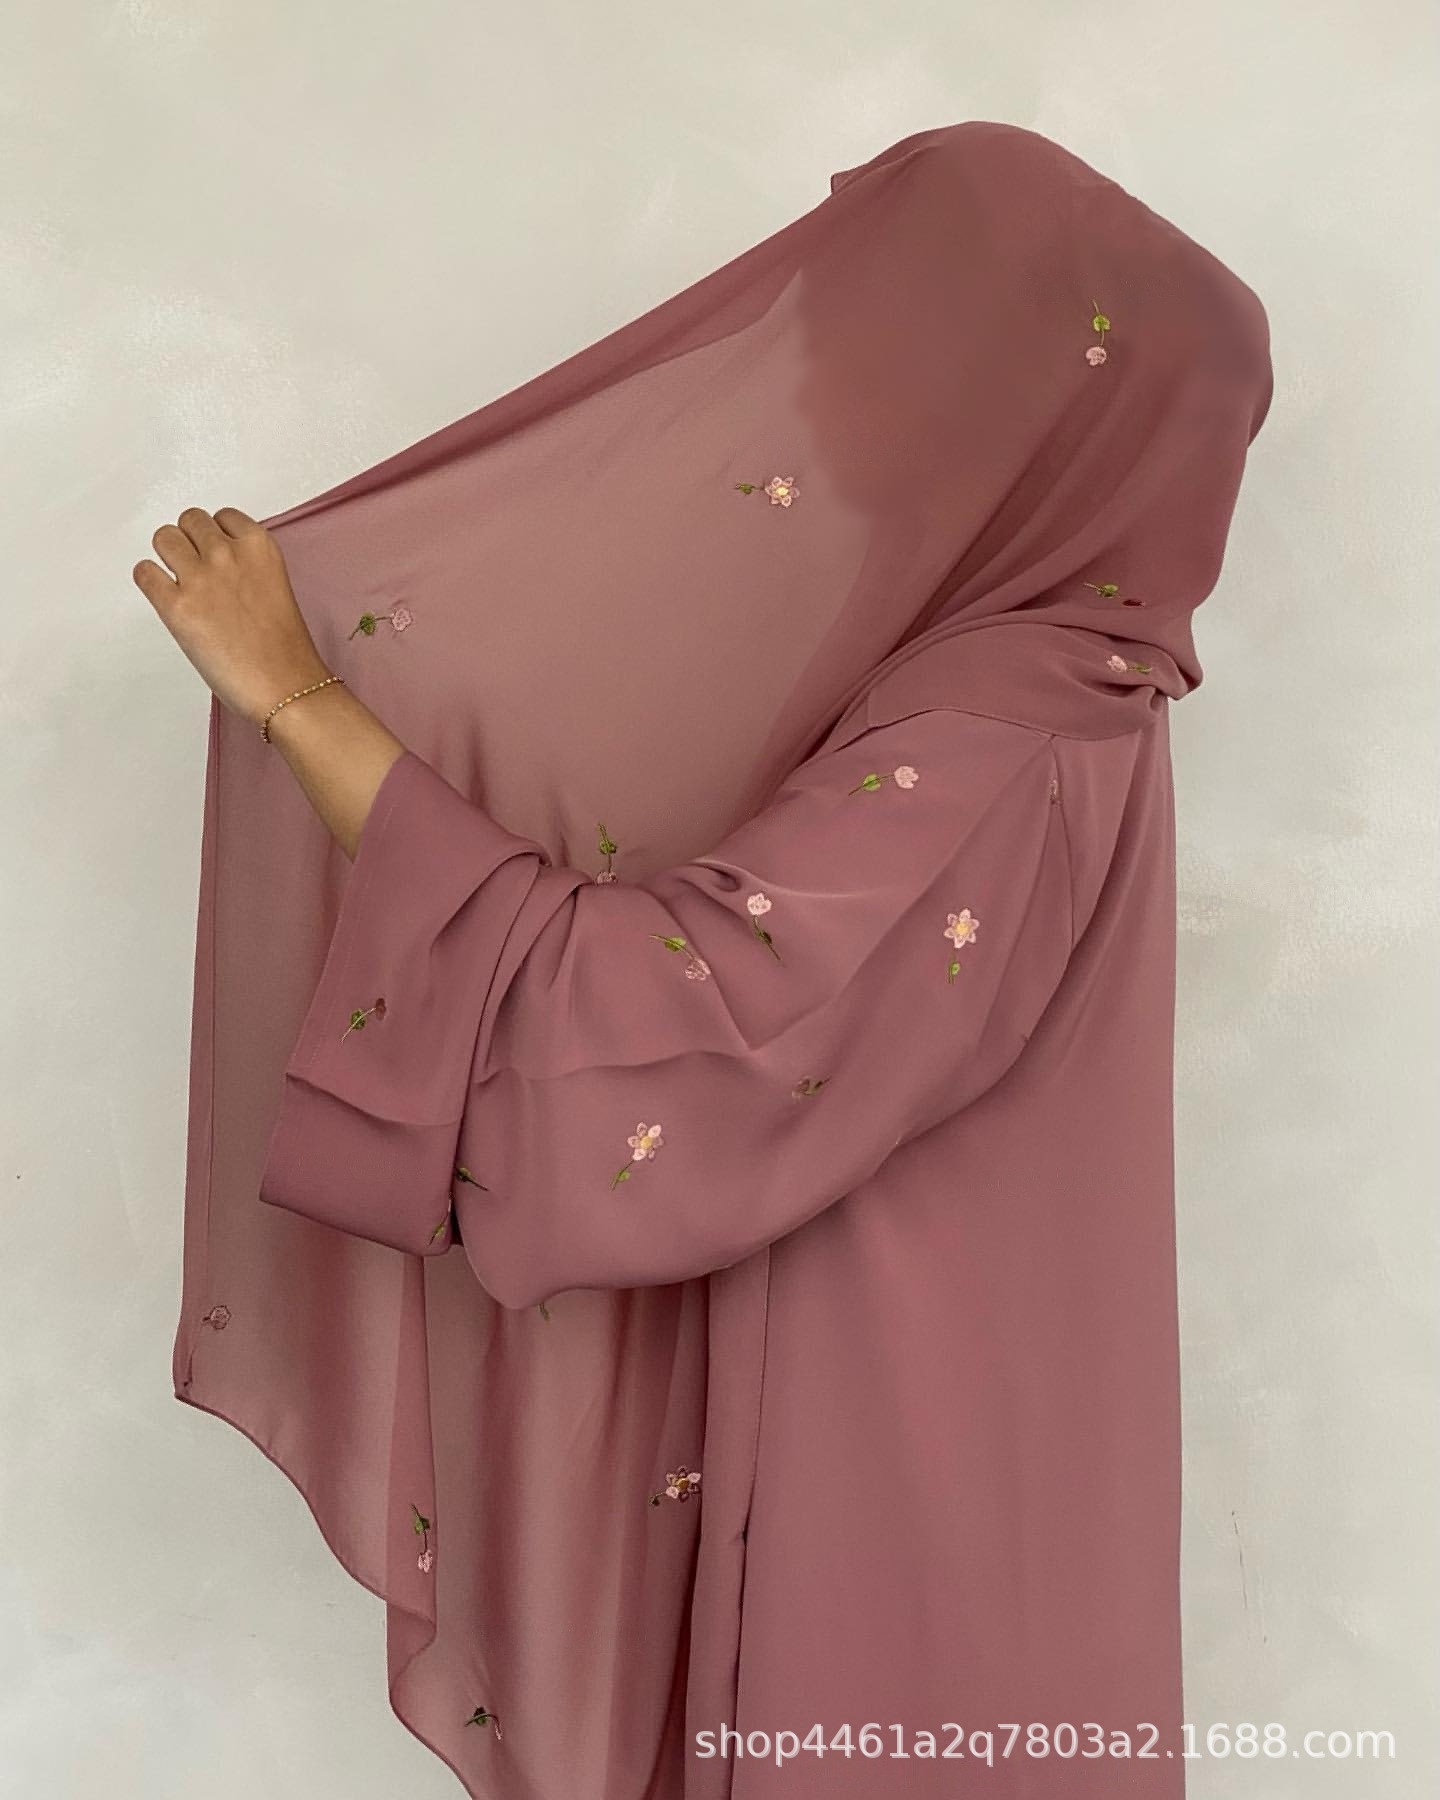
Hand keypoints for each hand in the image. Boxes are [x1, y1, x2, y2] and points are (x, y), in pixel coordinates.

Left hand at [133, 506, 330, 727]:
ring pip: (164, 538)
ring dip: (168, 556)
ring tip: (179, 582)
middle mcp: (228, 554)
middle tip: (195, 569)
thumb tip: (217, 569)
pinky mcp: (176, 606)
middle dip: (190, 542)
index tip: (216, 554)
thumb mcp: (275, 589)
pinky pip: (144, 572)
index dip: (216, 536)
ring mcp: (200, 578)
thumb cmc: (286, 651)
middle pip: (190, 520)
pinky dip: (150, 581)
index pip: (223, 517)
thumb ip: (247, 569)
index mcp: (260, 547)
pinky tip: (165, 597)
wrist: (286, 687)